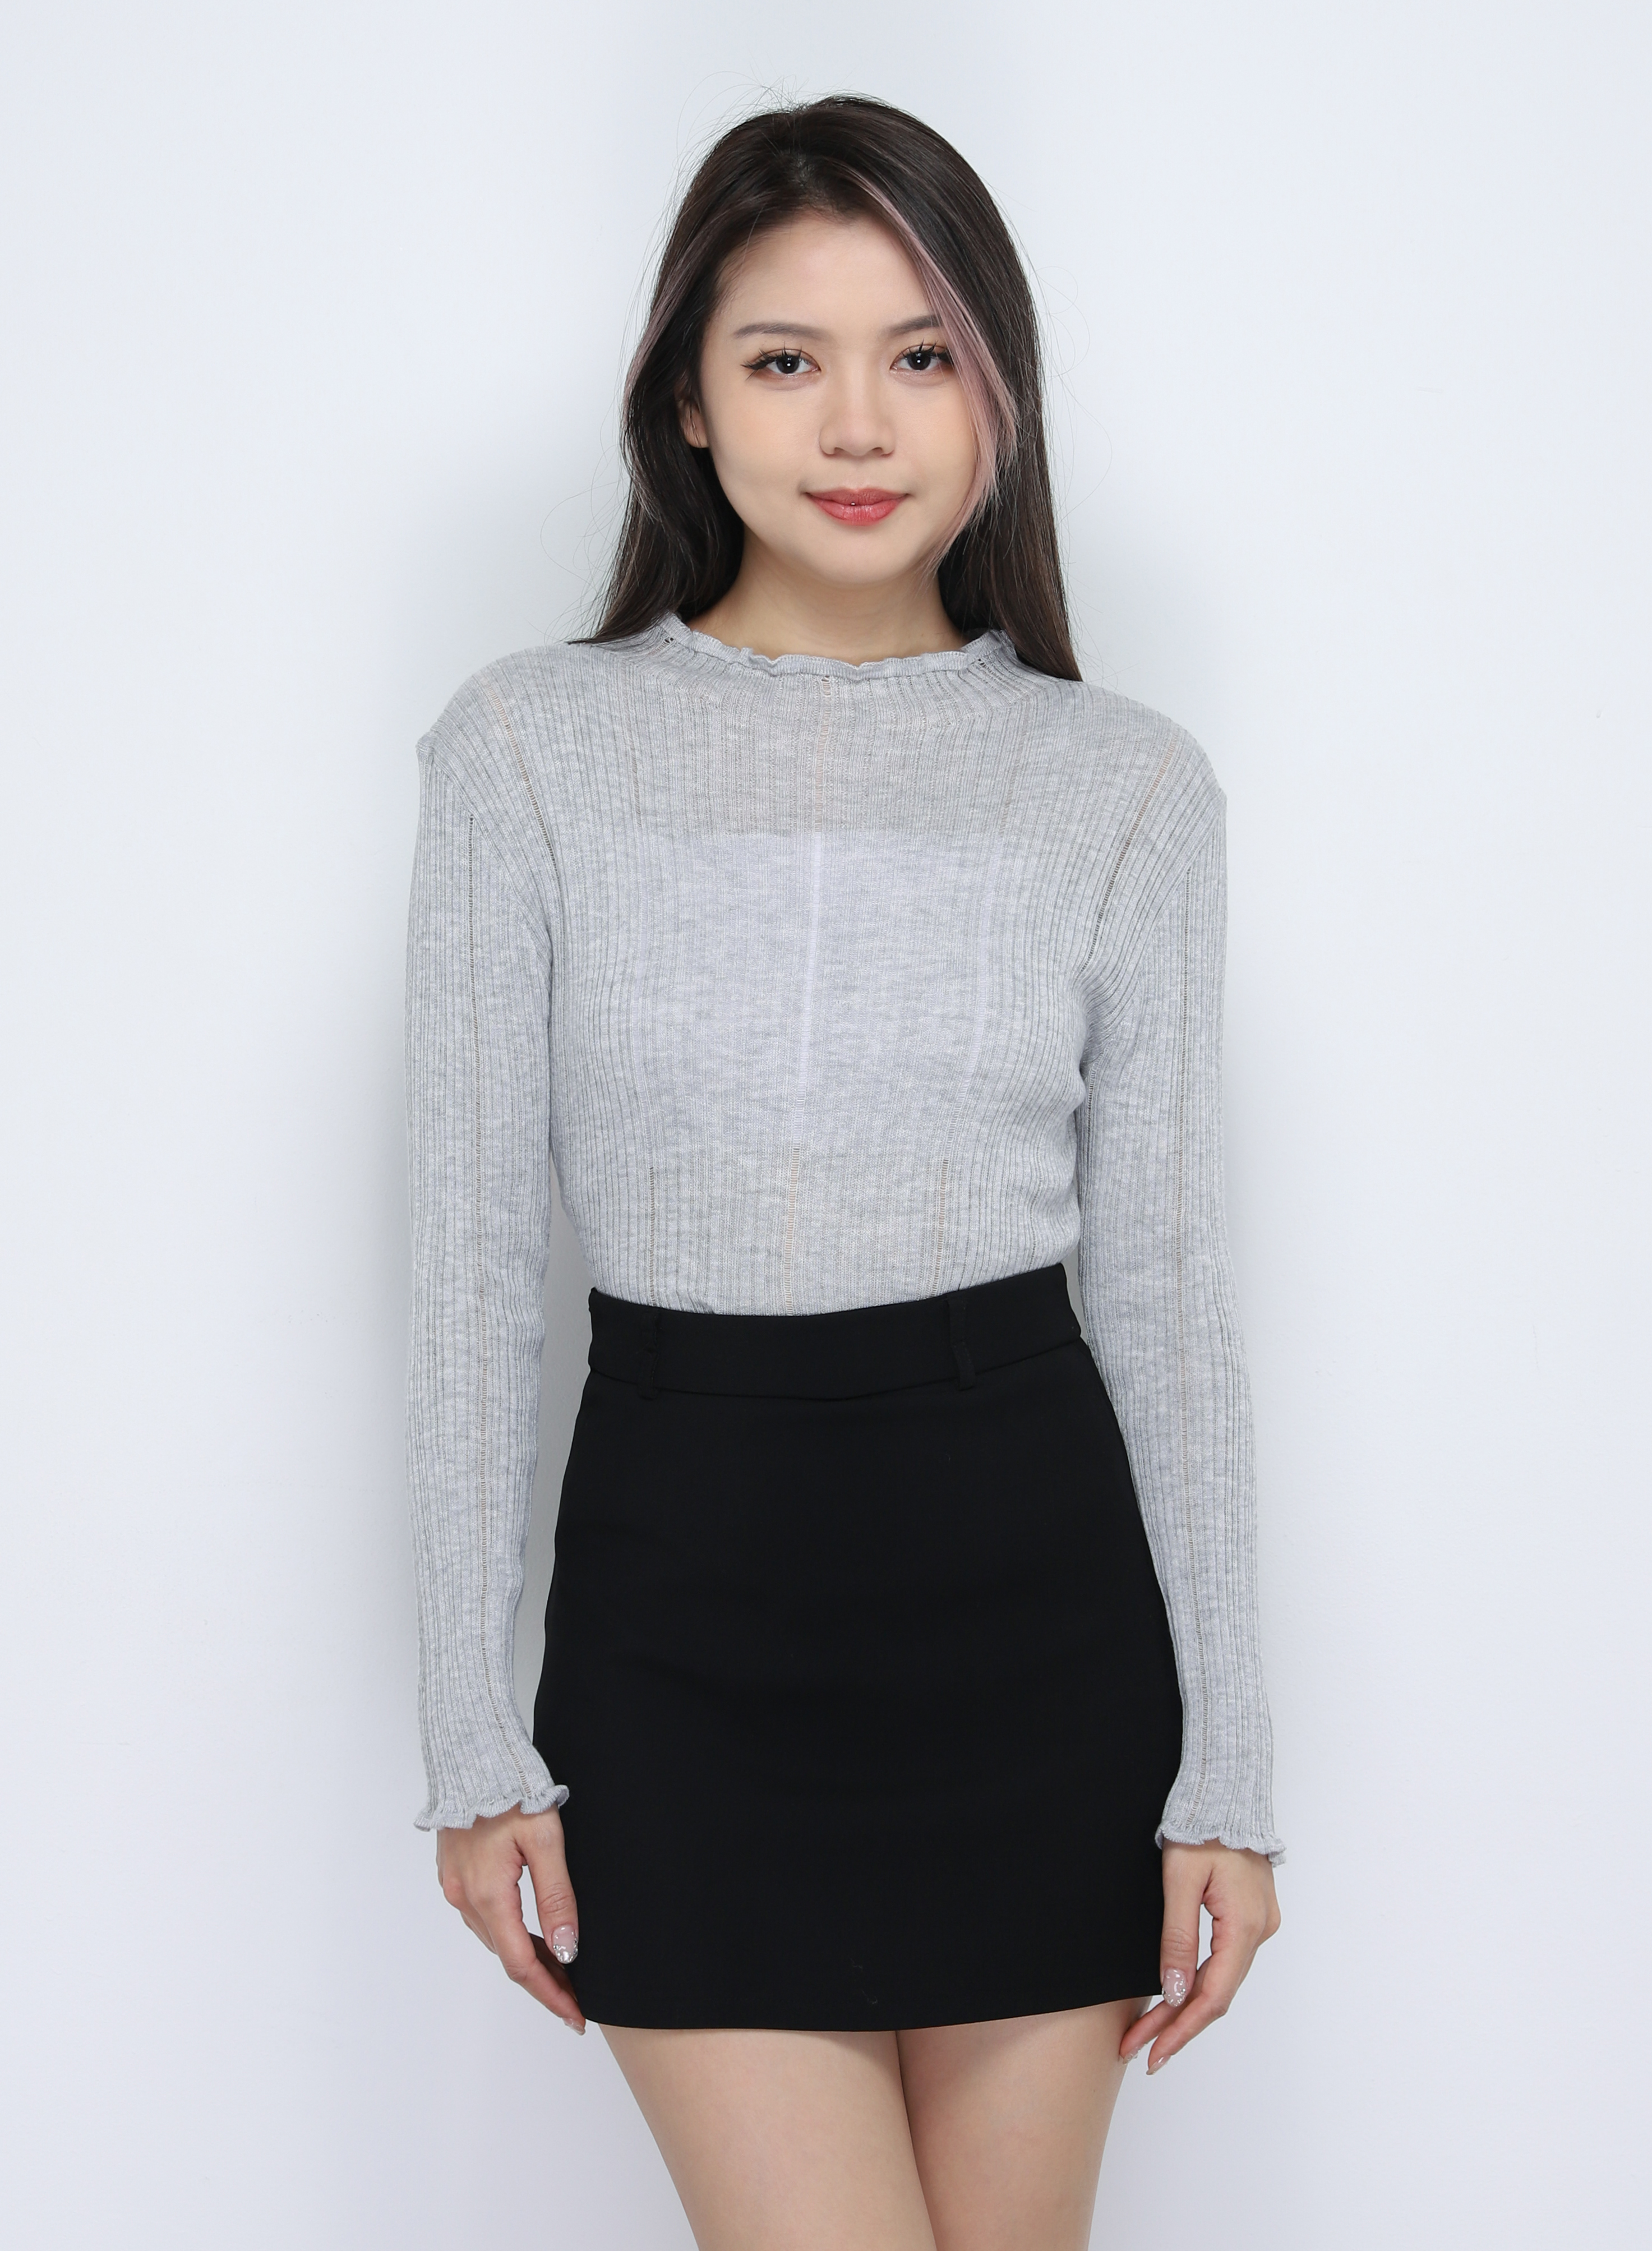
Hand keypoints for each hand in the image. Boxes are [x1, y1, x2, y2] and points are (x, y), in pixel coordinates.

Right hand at [435, 1803, 585, 2032]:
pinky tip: (531, 1934)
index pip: (521, 1964)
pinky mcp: (455, 1873)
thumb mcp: (546, 1841)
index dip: (550, 1994)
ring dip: (526, 1958)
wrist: (473, 1755)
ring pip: (495, 1938)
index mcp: (488, 1894)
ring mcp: (455, 1886)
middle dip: (543, 1981)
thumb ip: (557, 1897)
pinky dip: (510, 1934)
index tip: (576, 2017)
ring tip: (562, 1971)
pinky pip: (484, 1918)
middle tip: (577, 1998)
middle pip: (507, 1956)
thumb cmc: (512, 1790)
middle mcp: (465, 1898)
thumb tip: (566, 1950)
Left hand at [1119, 1840, 1278, 2071]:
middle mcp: (1259, 1931)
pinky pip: (1225, 1961)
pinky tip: (1176, 1998)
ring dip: (1186, 2008)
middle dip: (1176, 2025)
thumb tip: (1174, 1992)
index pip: (1213, 1996)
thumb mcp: (1179, 1880)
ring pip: (1221, 1981)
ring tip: (1150, 2034)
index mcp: (1245, 1925)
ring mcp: (1258, 1925)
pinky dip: (1200, 1984)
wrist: (1223, 1793)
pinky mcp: (1251, 1917)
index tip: (1152, 2054)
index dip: (1182, 2029)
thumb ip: (1178, 1939)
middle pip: (1216, 1994)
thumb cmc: (1200, 1828)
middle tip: (1141, 2053)